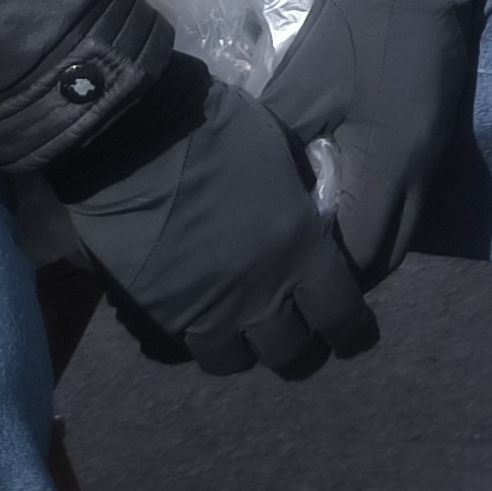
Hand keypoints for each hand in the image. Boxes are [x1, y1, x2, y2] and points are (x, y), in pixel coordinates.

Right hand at [49, 55, 375, 379]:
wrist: (136, 137)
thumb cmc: (218, 130)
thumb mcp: (285, 160)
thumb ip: (303, 203)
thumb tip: (311, 225)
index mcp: (298, 250)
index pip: (342, 317)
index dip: (353, 333)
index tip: (355, 335)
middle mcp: (257, 293)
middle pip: (291, 354)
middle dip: (303, 352)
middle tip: (302, 337)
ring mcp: (204, 309)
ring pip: (234, 360)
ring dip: (247, 350)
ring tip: (246, 333)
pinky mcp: (157, 312)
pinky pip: (183, 348)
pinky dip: (198, 340)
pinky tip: (201, 322)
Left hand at [263, 0, 491, 283]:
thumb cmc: (360, 30)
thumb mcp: (303, 86)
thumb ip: (275, 145)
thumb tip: (237, 190)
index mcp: (388, 167)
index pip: (358, 253)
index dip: (321, 272)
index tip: (279, 274)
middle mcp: (419, 174)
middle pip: (388, 254)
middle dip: (347, 271)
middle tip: (296, 271)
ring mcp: (432, 157)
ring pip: (403, 229)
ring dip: (365, 244)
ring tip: (314, 242)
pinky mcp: (433, 139)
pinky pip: (408, 199)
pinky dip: (378, 214)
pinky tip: (339, 198)